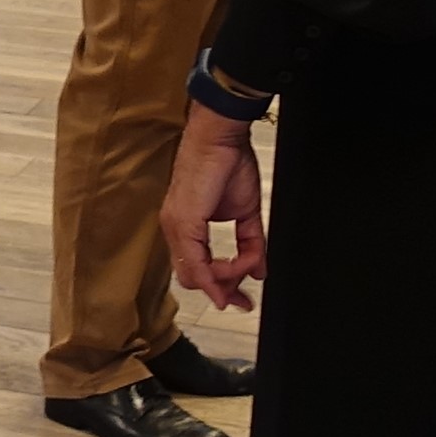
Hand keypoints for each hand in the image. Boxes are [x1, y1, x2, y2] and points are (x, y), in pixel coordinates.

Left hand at [162, 105, 266, 312]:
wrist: (222, 135)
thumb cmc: (229, 161)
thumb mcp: (247, 211)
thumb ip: (252, 243)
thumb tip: (260, 271)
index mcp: (186, 227)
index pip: (196, 270)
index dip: (220, 287)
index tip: (242, 298)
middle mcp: (175, 230)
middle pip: (193, 279)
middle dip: (222, 292)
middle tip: (244, 301)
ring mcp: (176, 228)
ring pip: (195, 275)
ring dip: (224, 281)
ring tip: (245, 274)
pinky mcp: (183, 223)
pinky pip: (197, 262)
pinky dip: (216, 275)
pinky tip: (234, 277)